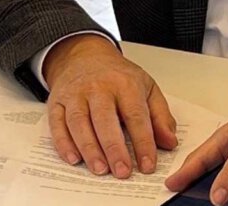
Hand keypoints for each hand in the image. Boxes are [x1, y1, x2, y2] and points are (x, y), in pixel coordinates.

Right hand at [43, 34, 177, 178]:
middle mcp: (99, 87)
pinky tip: (74, 159)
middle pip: (105, 119)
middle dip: (114, 148)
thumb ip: (160, 115)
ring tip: (100, 169)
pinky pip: (58, 124)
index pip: (135, 115)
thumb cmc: (118, 76)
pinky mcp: (57, 102)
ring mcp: (76, 94)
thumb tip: (170, 141)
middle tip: (122, 172)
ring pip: (79, 122)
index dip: (143, 142)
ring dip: (89, 148)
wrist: (86, 55)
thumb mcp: (146, 87)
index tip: (148, 165)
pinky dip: (64, 143)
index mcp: (125, 83)